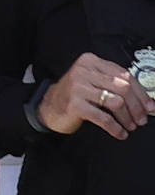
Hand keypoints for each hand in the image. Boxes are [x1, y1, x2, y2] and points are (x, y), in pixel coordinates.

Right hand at [37, 52, 154, 138]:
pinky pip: (103, 118)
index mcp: (90, 62)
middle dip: (137, 107)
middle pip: (123, 88)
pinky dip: (115, 128)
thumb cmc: (75, 95)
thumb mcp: (92, 82)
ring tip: (129, 126)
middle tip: (141, 119)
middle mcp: (83, 71)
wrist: (49, 106)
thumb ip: (112, 83)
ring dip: (127, 118)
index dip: (141, 93)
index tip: (149, 106)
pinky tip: (119, 132)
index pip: (124, 75)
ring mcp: (78, 87)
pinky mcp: (75, 105)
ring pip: (116, 102)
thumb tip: (144, 99)